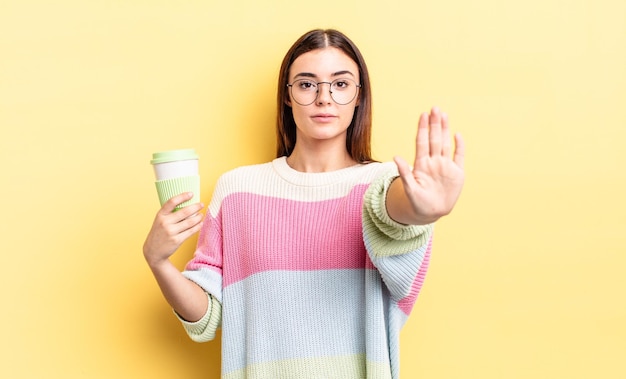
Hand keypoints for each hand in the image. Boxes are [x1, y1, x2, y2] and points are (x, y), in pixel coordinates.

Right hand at [143, 192, 203, 266]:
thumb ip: (169, 213)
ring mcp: (171, 232)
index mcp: (160, 215)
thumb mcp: (159, 221)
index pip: (171, 202)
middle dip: (196, 207)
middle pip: (185, 212)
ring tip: (201, 215)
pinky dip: (197, 226)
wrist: (153, 251)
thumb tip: (187, 204)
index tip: (191, 193)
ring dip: (198, 217)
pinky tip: (200, 223)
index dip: (182, 196)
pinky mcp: (177, 240)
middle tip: (201, 204)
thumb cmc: (159, 233)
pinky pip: (191, 231)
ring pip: (190, 222)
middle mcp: (165, 222)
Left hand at [393, 107, 464, 223]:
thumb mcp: (410, 188)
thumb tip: (396, 157)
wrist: (431, 212)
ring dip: (445, 130)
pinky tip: (457, 135)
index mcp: (421, 164)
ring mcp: (445, 166)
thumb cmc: (417, 202)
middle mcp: (434, 162)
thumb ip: (405, 172)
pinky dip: (459, 146)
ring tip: (444, 115)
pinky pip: (458, 156)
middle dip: (434, 124)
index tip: (423, 115)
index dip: (422, 128)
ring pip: (445, 144)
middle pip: (434, 139)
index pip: (422, 142)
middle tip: (435, 108)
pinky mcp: (457, 173)